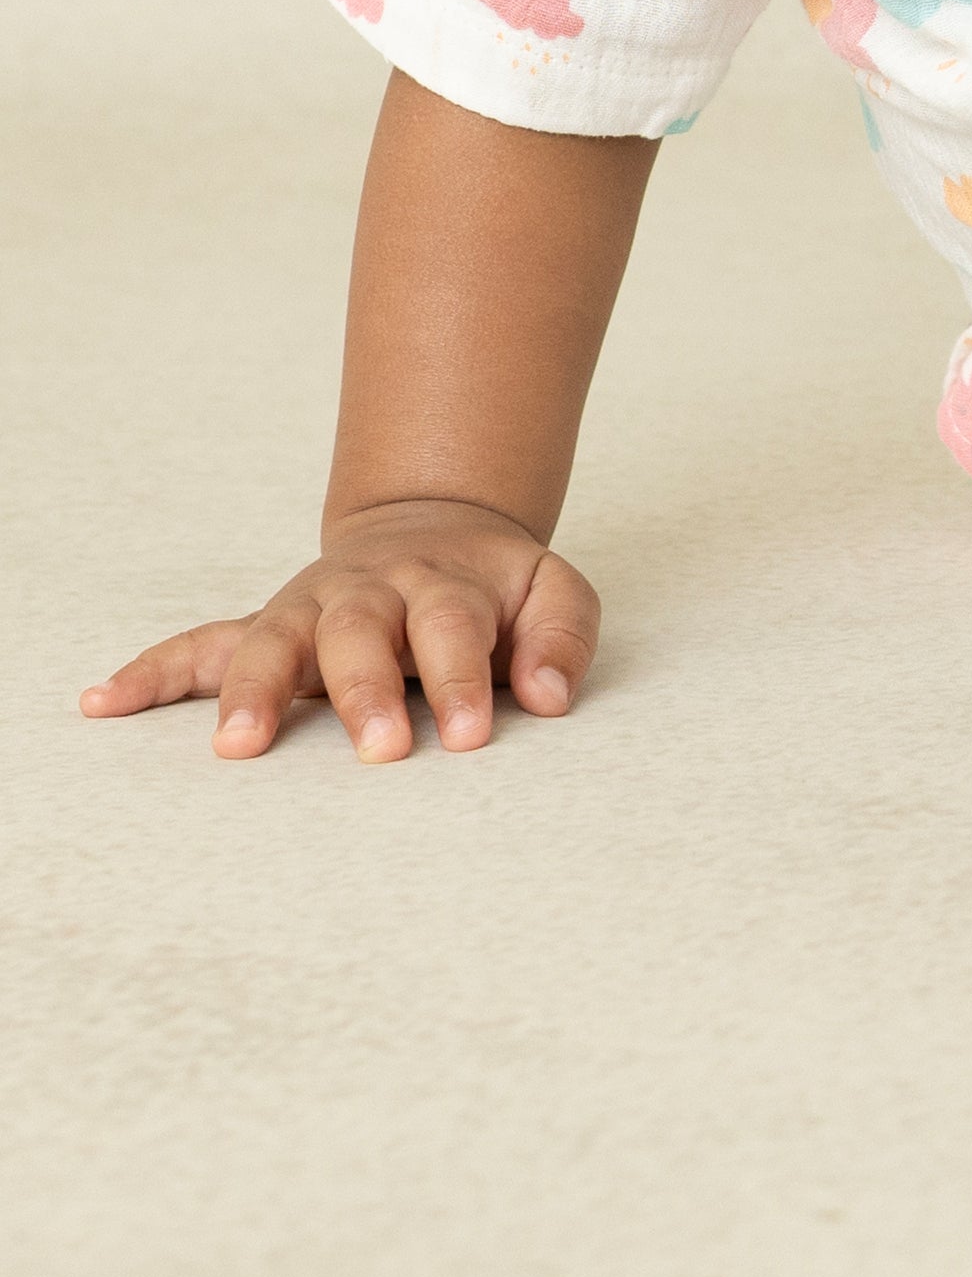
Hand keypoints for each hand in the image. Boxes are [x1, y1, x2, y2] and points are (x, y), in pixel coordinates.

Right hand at [79, 499, 600, 761]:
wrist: (435, 526)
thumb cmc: (494, 586)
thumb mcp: (551, 590)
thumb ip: (560, 636)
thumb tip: (550, 697)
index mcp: (443, 582)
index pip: (452, 628)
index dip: (465, 679)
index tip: (473, 735)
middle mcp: (368, 591)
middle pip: (360, 631)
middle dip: (366, 690)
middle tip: (380, 750)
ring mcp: (310, 606)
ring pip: (272, 638)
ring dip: (252, 690)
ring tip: (238, 746)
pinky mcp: (268, 625)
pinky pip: (201, 644)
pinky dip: (154, 671)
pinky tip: (106, 701)